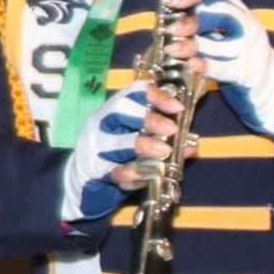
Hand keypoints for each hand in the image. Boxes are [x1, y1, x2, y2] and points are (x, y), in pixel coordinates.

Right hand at [58, 83, 180, 221]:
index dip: (157, 96)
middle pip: (120, 110)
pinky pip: (113, 171)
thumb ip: (162, 140)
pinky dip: (131, 174)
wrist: (82, 181)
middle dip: (148, 118)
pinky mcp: (95, 170)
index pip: (133, 93)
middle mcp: (102, 124)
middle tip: (171, 130)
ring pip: (116, 142)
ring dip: (142, 145)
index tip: (177, 108)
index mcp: (115, 111)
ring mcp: (96, 146)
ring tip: (164, 153)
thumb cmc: (115, 156)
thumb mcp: (136, 141)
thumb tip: (192, 144)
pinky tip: (144, 176)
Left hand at [167, 0, 273, 147]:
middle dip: (193, 20)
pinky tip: (190, 66)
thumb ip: (201, 22)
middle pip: (222, 16)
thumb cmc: (235, 54)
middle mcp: (248, 27)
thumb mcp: (223, 32)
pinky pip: (224, 68)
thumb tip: (166, 15)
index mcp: (240, 12)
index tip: (173, 1)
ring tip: (171, 49)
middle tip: (170, 28)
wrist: (267, 85)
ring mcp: (250, 51)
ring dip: (193, 46)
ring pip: (221, 45)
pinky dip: (206, 67)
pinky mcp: (247, 73)